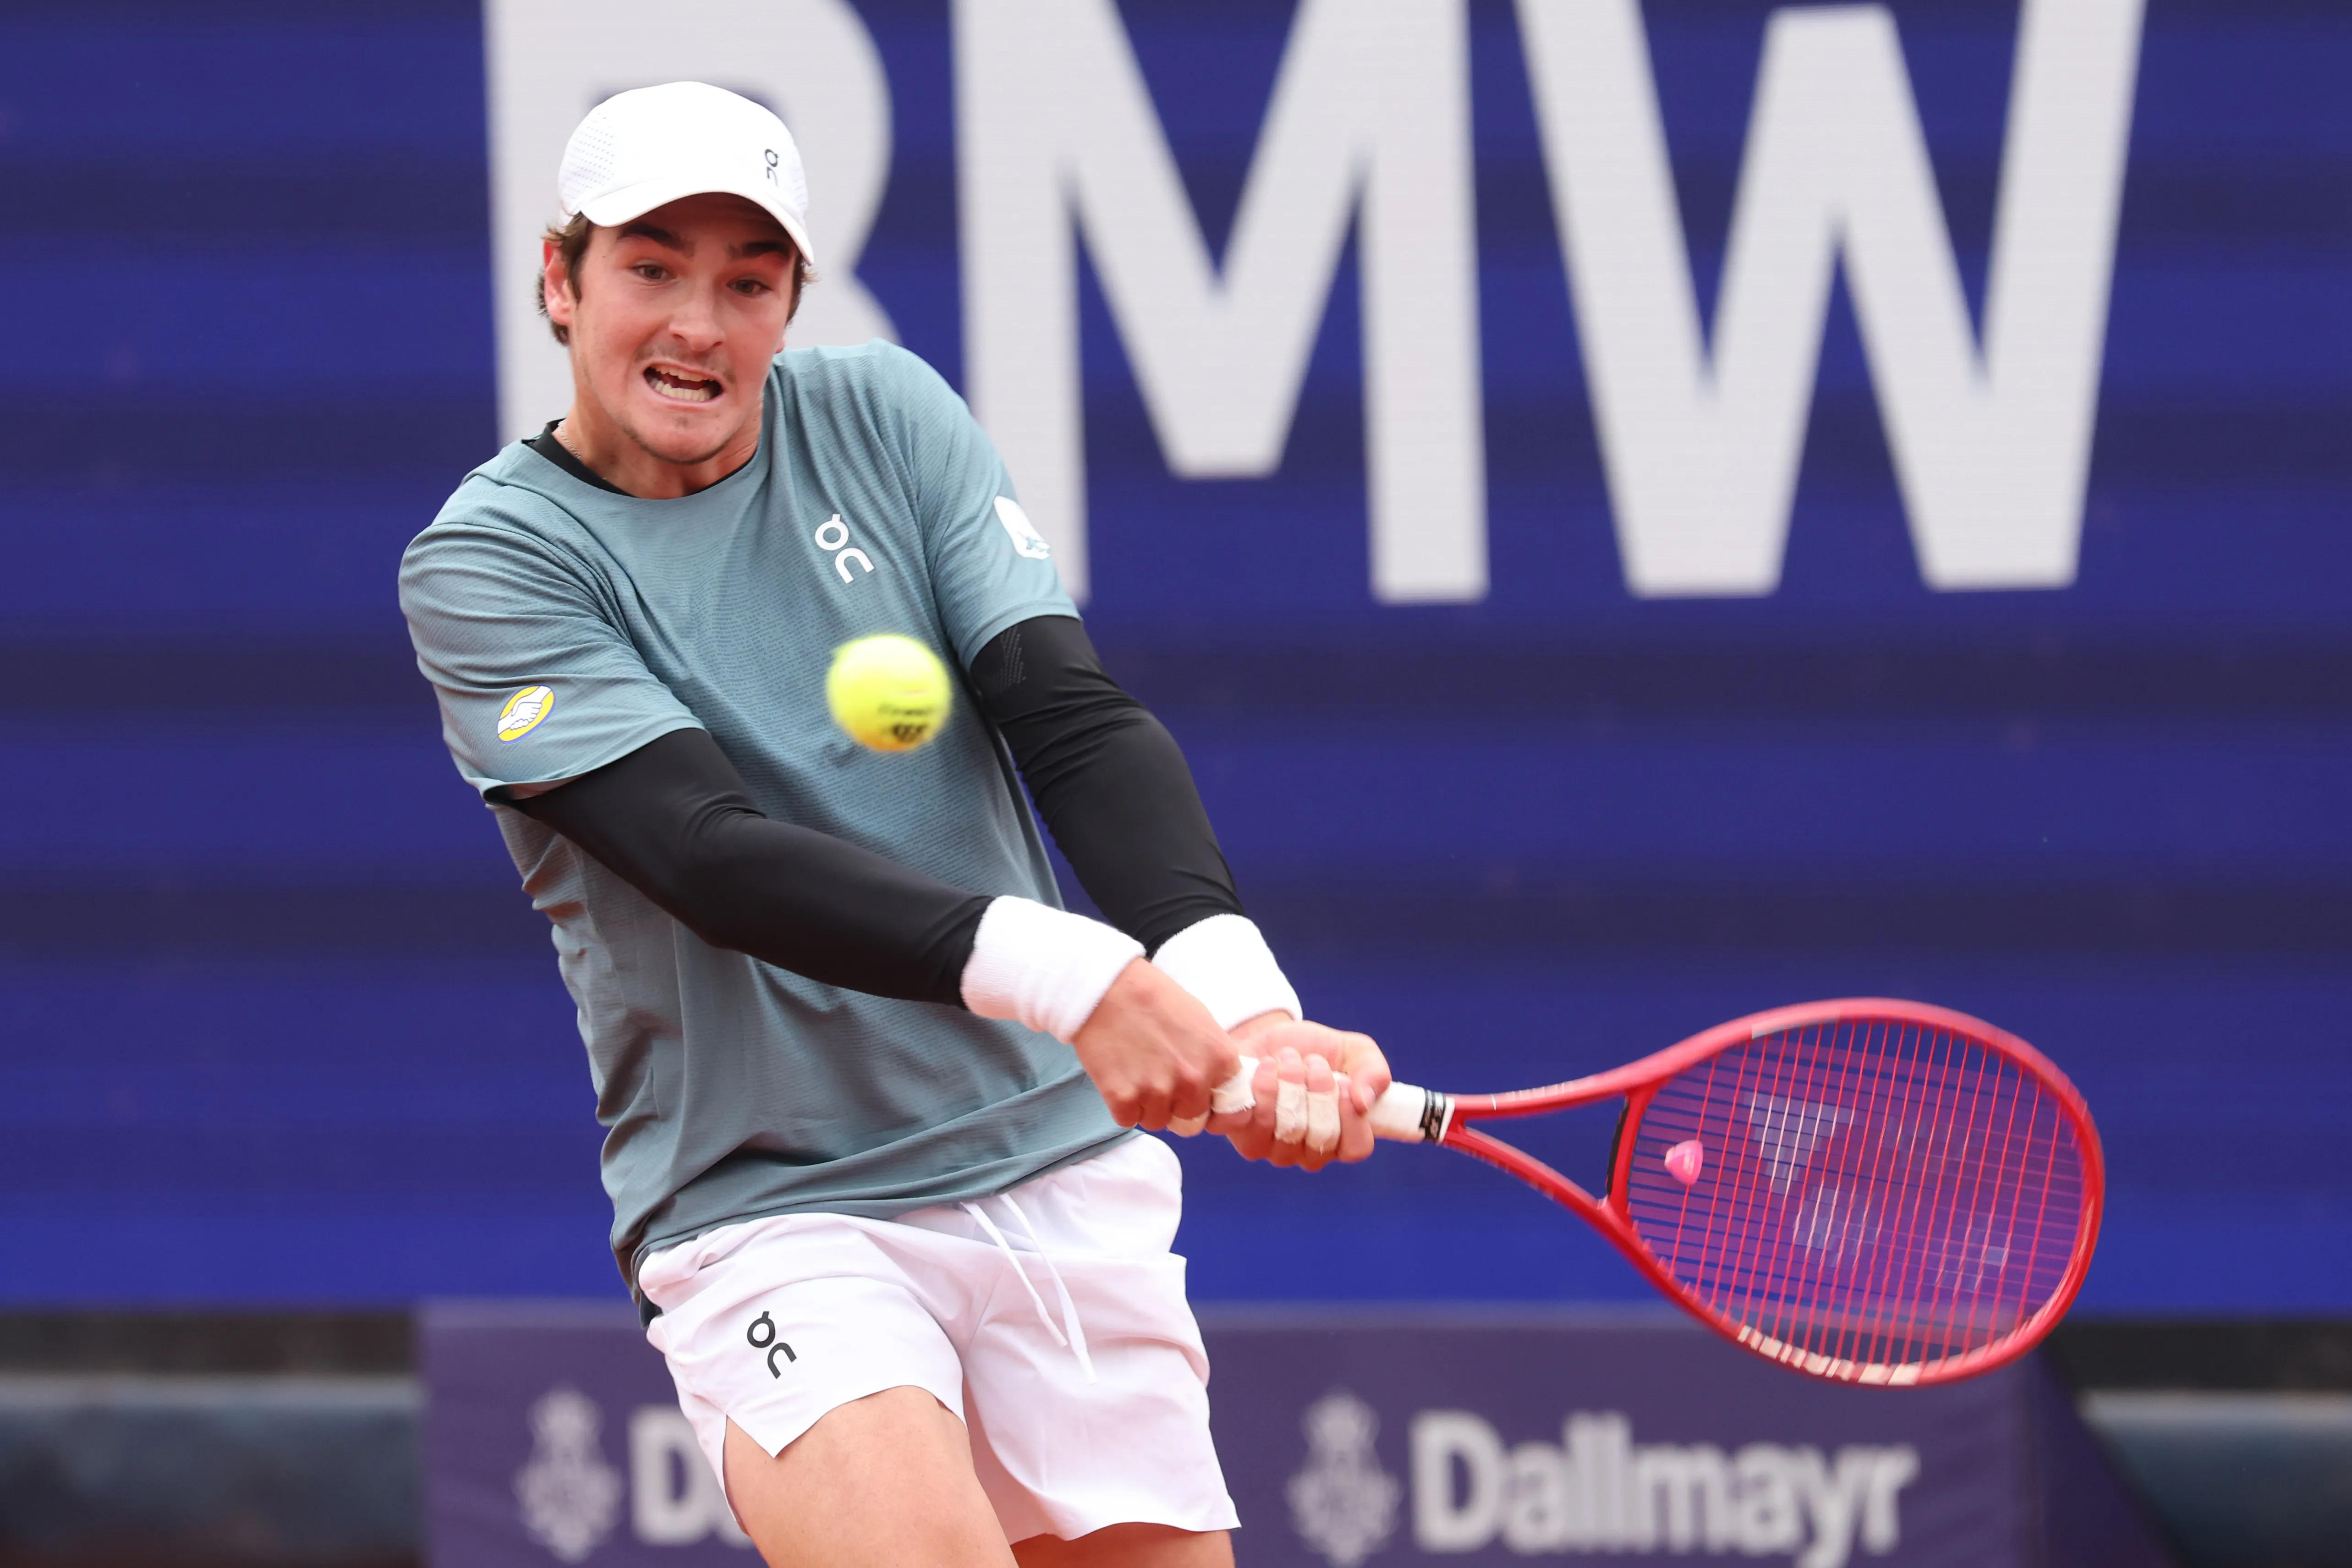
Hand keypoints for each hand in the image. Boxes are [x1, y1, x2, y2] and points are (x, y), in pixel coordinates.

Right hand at [1071, 960, 1241, 1130]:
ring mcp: (1158, 1092)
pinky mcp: (1123, 1099)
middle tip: (1158, 1078)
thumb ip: (1214, 1060)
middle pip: (1191, 1120)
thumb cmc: (1155, 998)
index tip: (1195, 1093)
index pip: (1227, 1107)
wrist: (1106, 988)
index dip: (1208, 1100)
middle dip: (1176, 1106)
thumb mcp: (1202, 1022)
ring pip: (1157, 1121)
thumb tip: (1216, 1089)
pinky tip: (1119, 1075)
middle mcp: (1194, 1081)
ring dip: (1147, 1105)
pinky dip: (1122, 1104)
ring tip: (1136, 1071)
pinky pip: (1128, 1119)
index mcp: (1220, 1060)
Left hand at [1208, 1016, 1390, 1169]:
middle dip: (1319, 1091)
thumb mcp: (1354, 1051)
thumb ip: (1373, 1073)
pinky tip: (1264, 1066)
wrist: (1265, 1035)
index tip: (1344, 1081)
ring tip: (1288, 1057)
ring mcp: (1270, 1146)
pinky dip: (1261, 1087)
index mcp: (1341, 1138)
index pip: (1356, 1148)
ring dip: (1290, 1084)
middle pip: (1320, 1138)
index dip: (1352, 1117)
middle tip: (1313, 1061)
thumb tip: (1364, 1102)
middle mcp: (1306, 1151)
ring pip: (1286, 1130)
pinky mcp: (1238, 1132)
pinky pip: (1251, 1121)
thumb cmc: (1314, 1049)